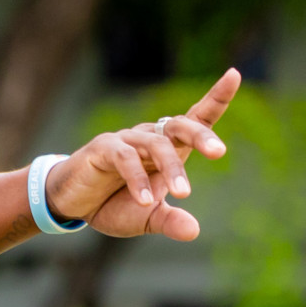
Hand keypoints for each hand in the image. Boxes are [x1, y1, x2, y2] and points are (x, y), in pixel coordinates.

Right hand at [43, 68, 241, 241]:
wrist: (71, 206)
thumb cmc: (112, 204)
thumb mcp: (146, 217)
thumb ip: (169, 221)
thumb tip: (194, 232)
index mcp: (167, 149)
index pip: (195, 119)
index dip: (216, 97)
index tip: (234, 74)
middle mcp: (148, 138)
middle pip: (179, 124)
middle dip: (201, 135)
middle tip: (218, 152)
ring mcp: (125, 140)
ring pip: (156, 143)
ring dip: (172, 168)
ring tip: (182, 194)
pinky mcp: (102, 149)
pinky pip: (125, 158)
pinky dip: (137, 179)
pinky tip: (144, 200)